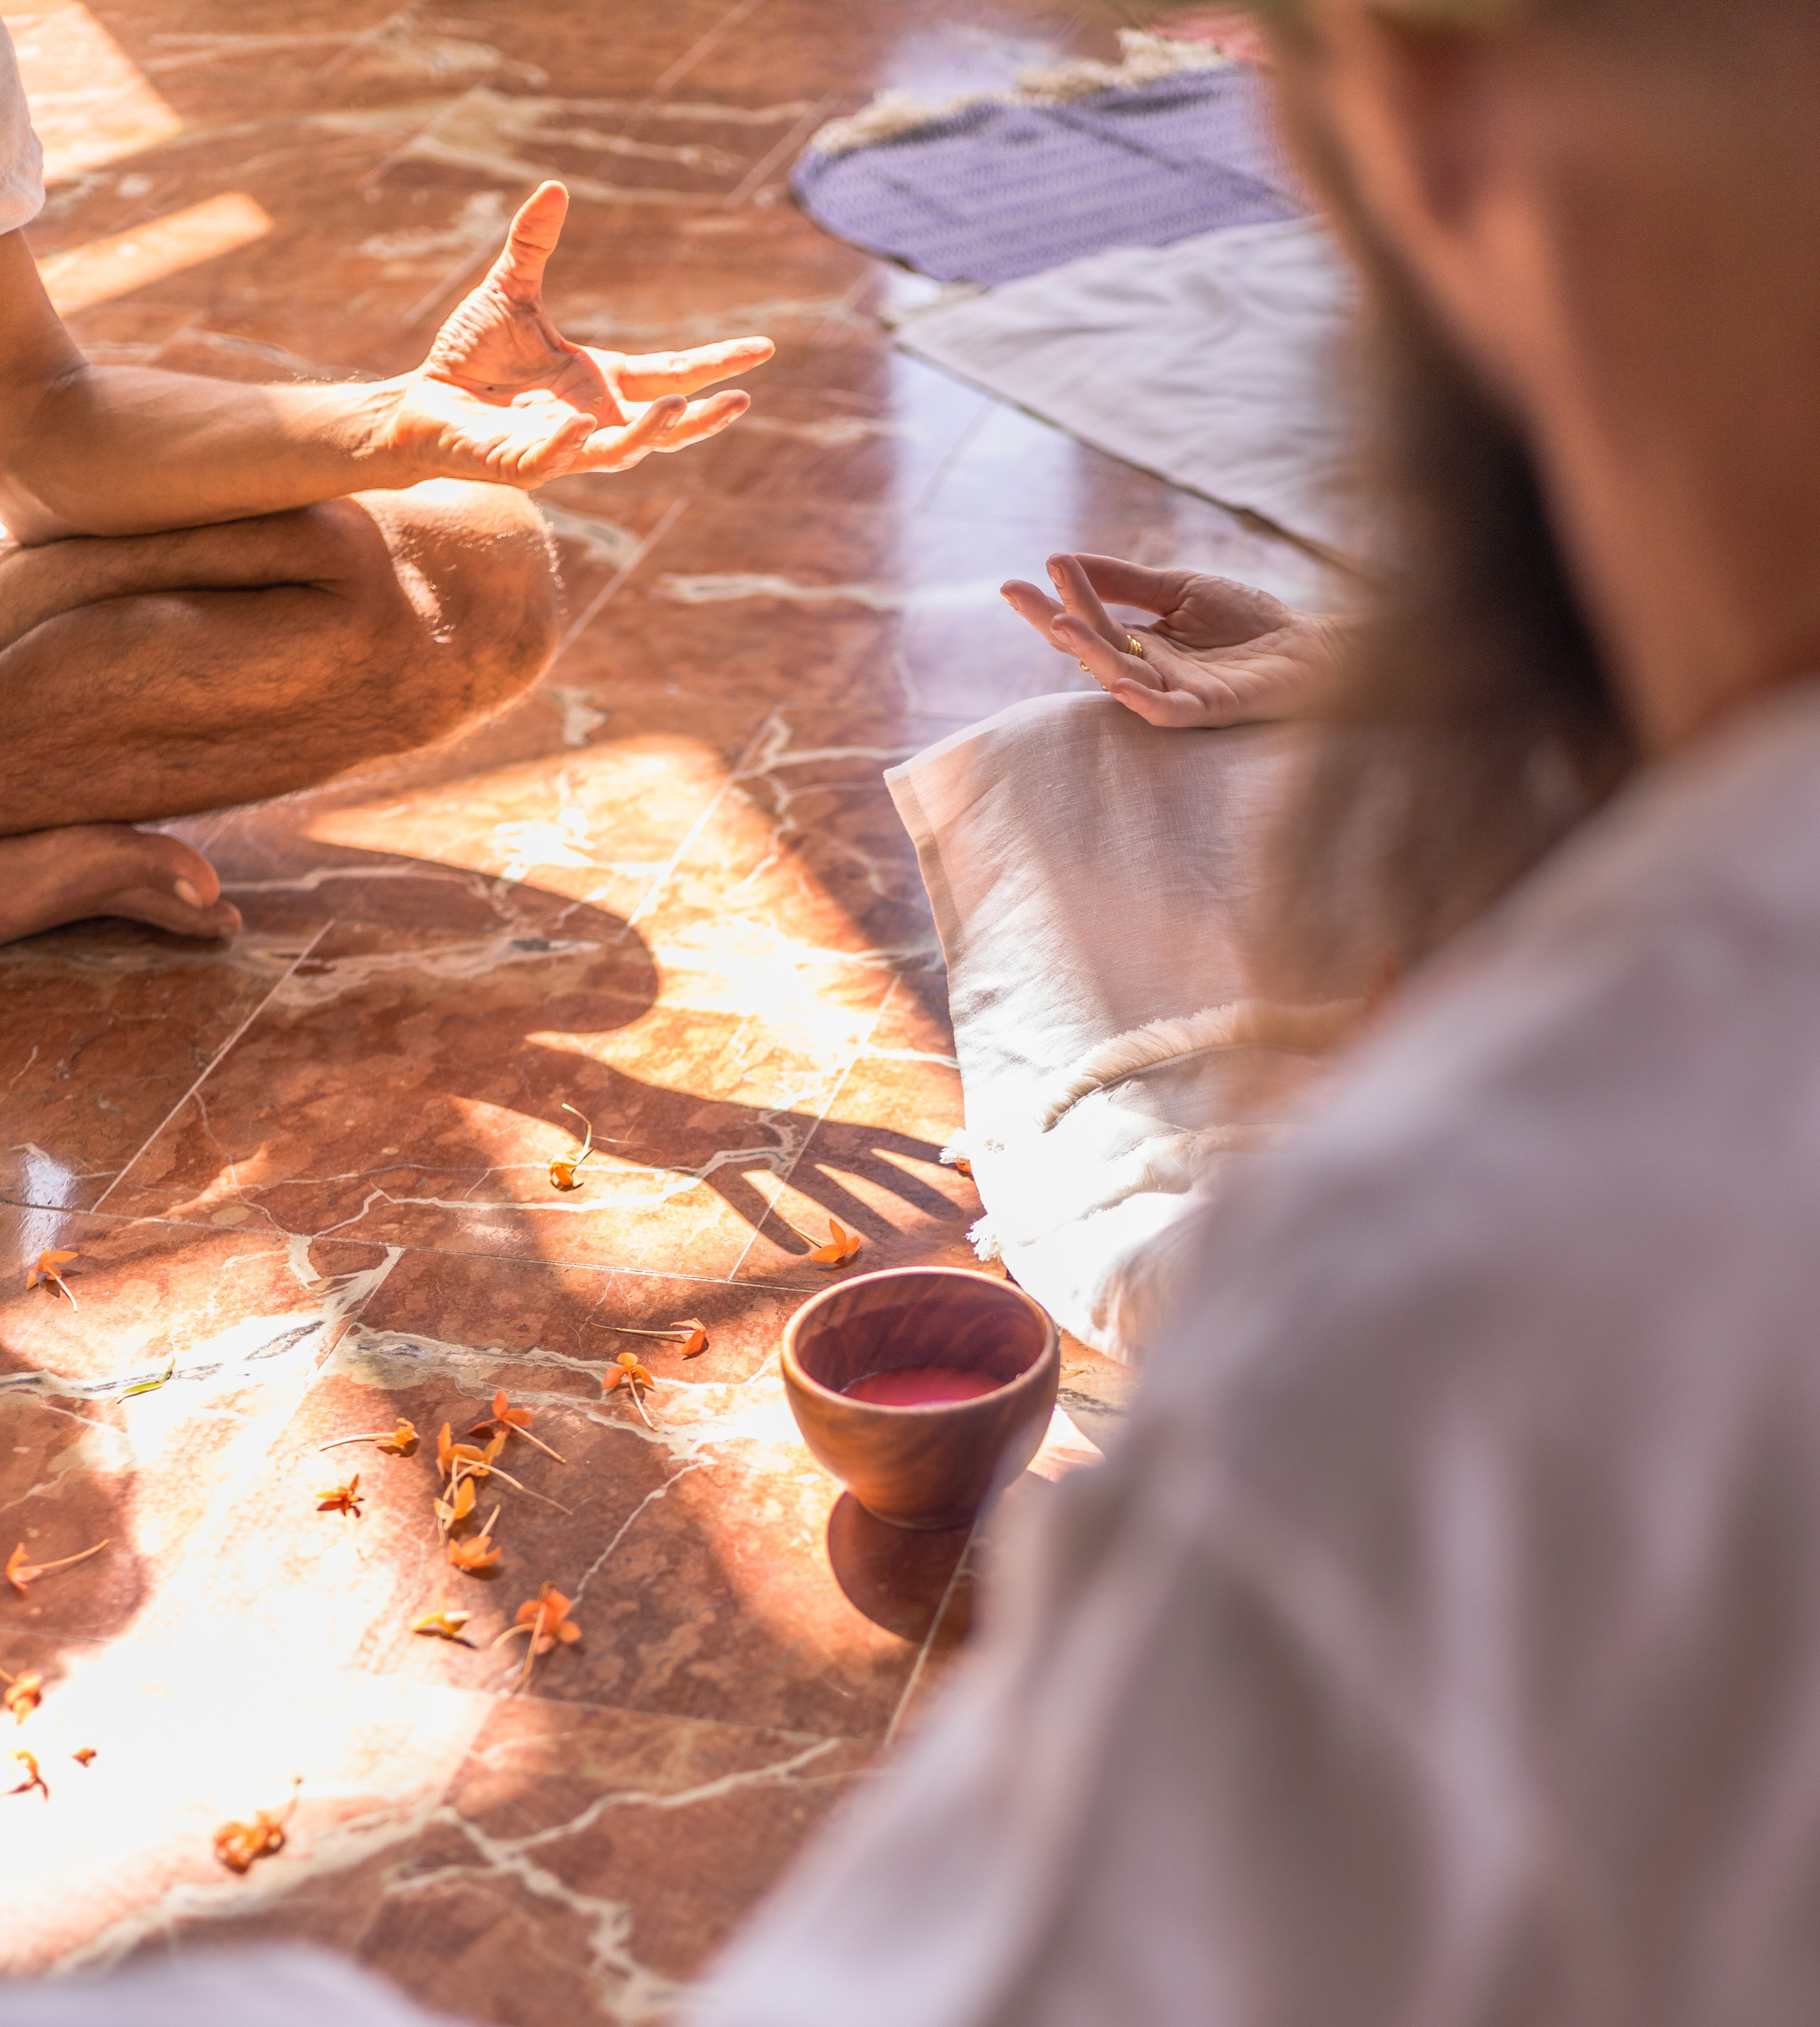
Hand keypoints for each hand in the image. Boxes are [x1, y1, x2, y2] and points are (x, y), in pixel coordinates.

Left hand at [381, 182, 773, 486]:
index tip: (762, 349)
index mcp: (601, 382)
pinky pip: (555, 460)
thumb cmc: (468, 357)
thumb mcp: (509, 294)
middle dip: (704, 418)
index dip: (715, 362)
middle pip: (665, 425)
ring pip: (623, 451)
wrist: (420, 404)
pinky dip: (569, 444)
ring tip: (679, 406)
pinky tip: (582, 425)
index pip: (670, 372)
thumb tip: (556, 187)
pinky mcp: (525, 465)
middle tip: (741, 401)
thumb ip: (534, 246)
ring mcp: (565, 447)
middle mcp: (594, 419)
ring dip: (653, 433)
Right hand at [1001, 552, 1348, 727]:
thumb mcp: (1180, 588)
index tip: (1016, 581)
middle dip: (1054, 621)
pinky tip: (1118, 681)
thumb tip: (1065, 562)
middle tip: (1016, 594)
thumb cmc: (1249, 620)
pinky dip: (1143, 700)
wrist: (1312, 646)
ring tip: (1061, 624)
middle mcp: (1150, 672)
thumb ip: (1126, 580)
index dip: (1054, 601)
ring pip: (1122, 676)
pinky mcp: (1210, 710)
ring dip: (1089, 652)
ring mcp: (1178, 693)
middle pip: (1092, 649)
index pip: (1088, 622)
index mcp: (1141, 644)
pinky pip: (1169, 712)